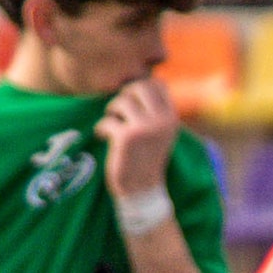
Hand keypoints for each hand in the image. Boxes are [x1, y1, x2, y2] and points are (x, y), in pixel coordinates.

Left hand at [99, 74, 182, 197]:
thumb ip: (154, 112)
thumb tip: (136, 83)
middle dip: (124, 95)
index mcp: (172, 118)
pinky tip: (103, 138)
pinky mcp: (126, 137)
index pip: (159, 84)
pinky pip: (107, 120)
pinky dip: (101, 128)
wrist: (142, 189)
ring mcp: (145, 128)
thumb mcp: (159, 133)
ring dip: (111, 112)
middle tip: (118, 110)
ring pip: (121, 101)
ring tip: (111, 124)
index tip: (132, 101)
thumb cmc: (146, 159)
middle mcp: (162, 120)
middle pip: (140, 86)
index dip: (141, 87)